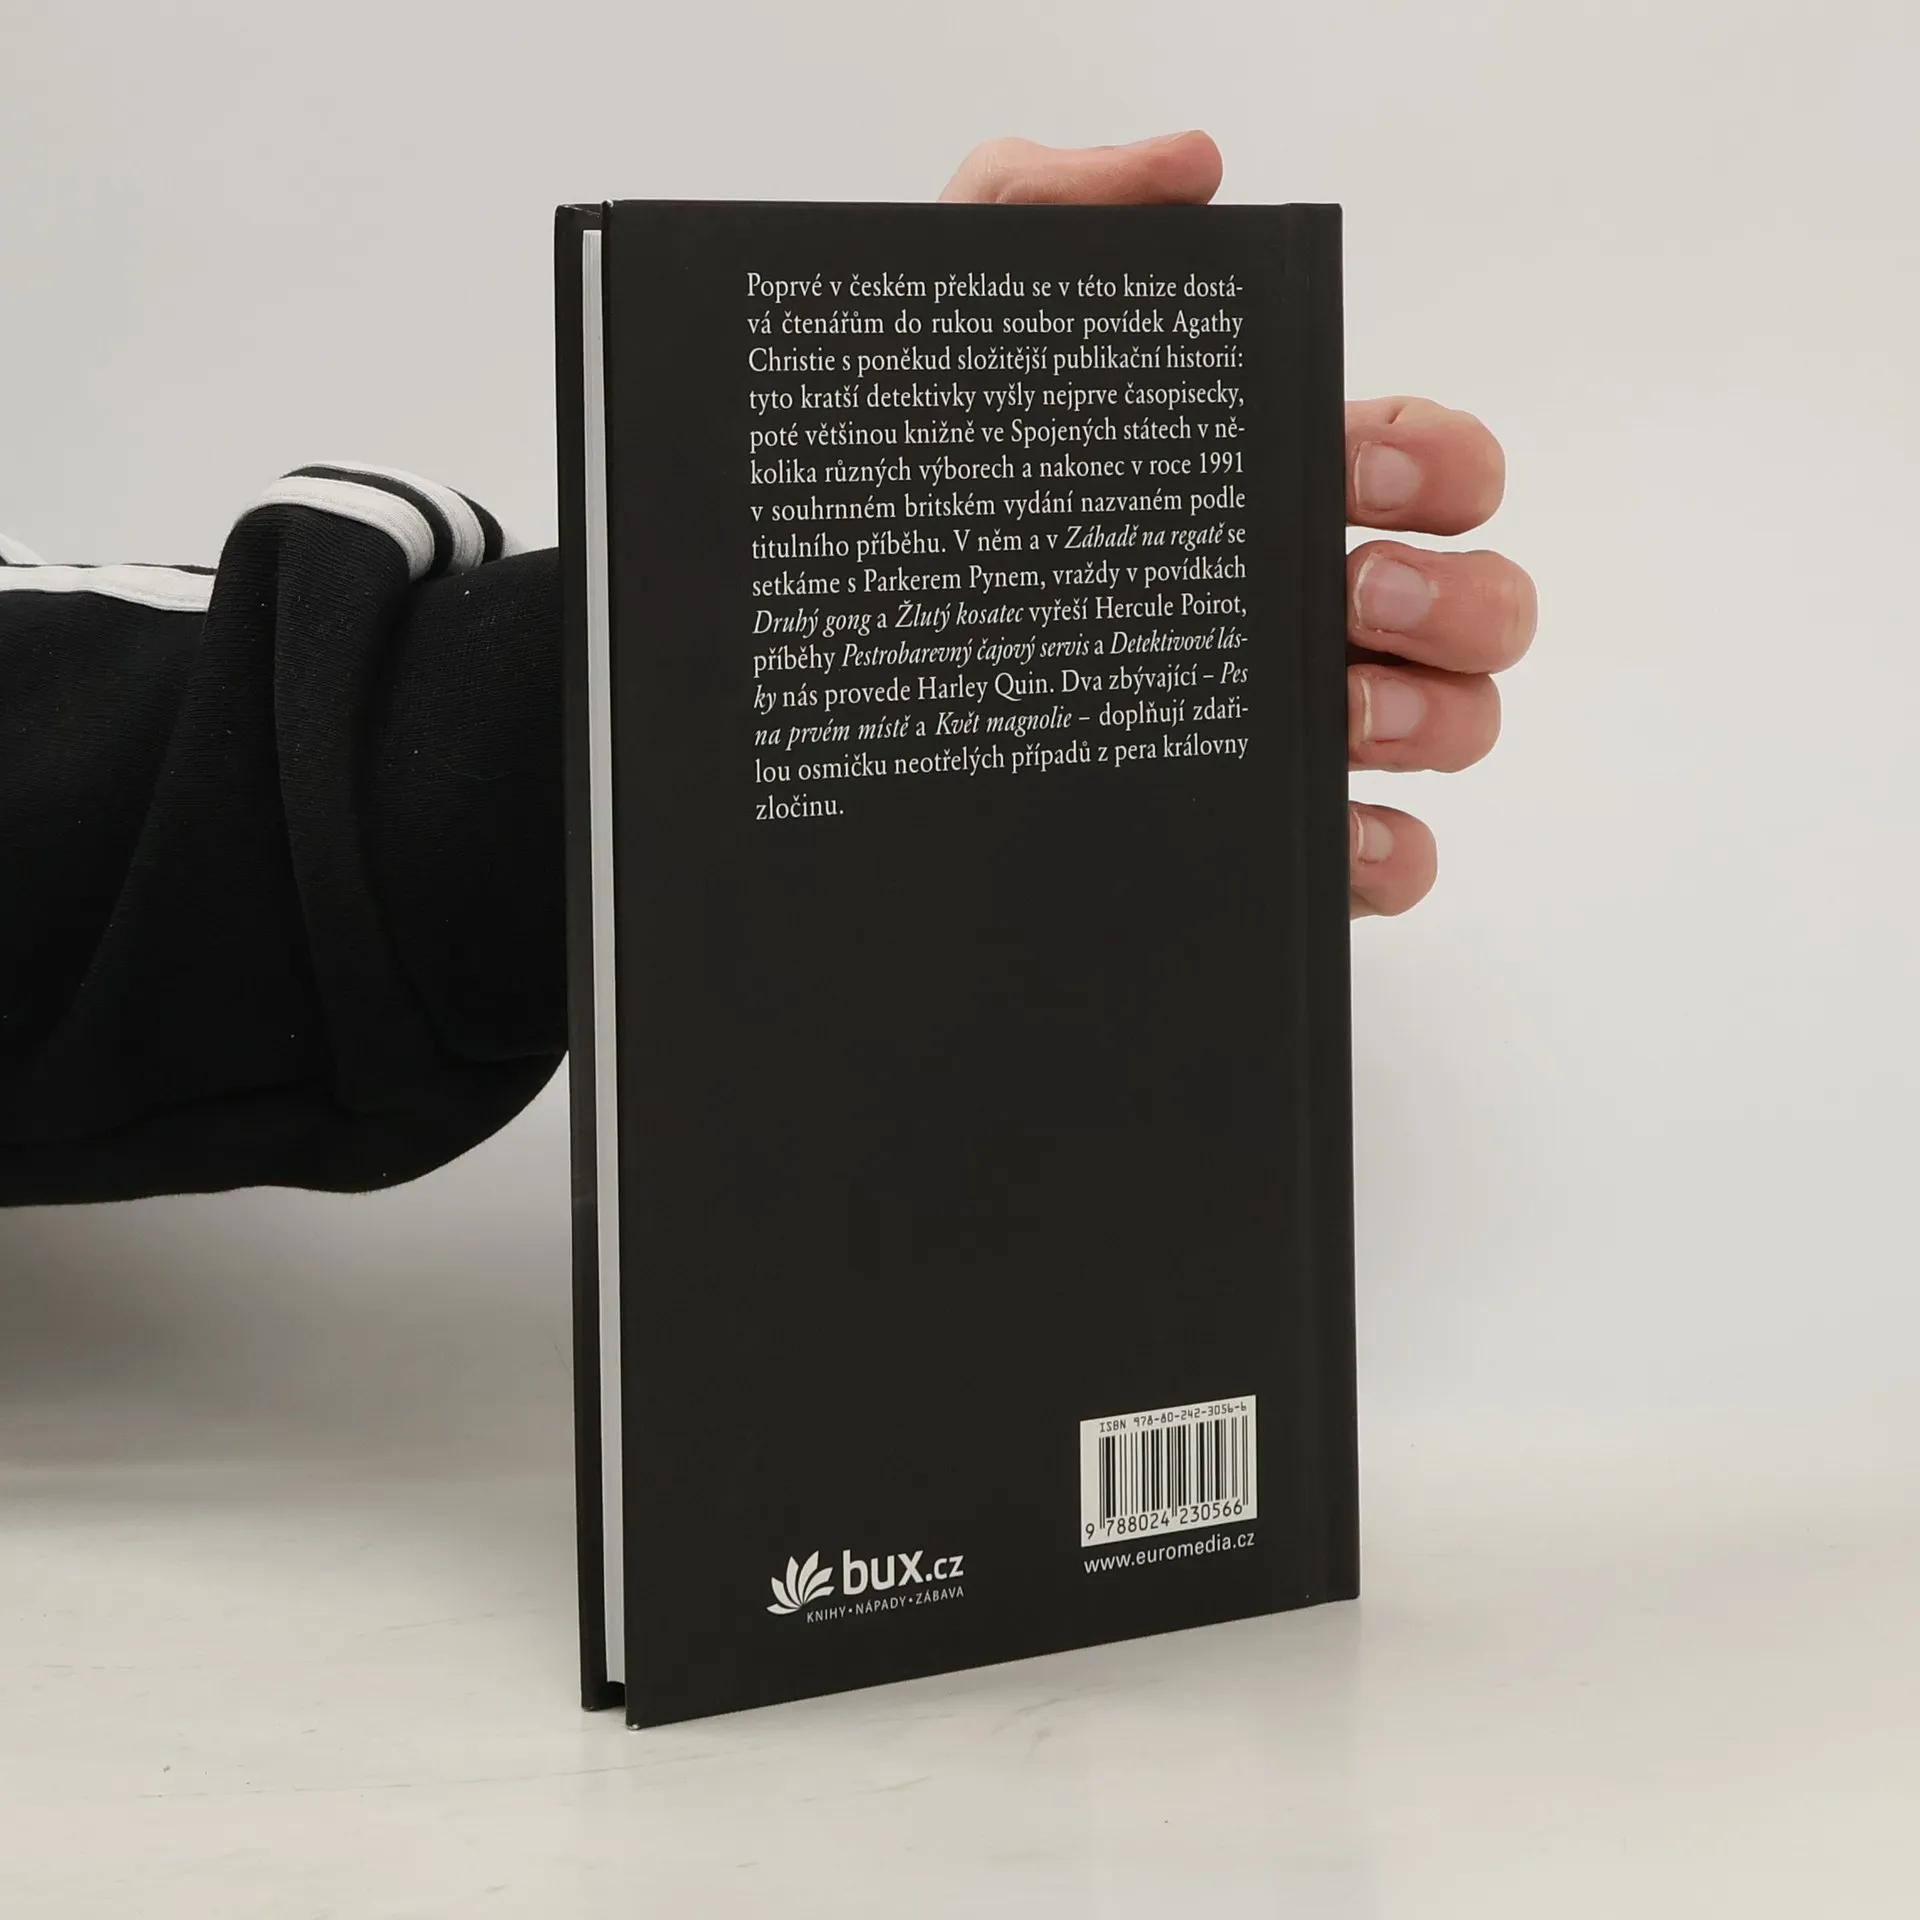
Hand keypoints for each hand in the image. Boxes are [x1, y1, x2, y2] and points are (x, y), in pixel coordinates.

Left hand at [940, 133, 1536, 917]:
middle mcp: (1284, 613)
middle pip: (1474, 602)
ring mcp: (1278, 736)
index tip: (1358, 472)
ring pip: (1452, 727)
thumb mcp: (945, 340)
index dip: (1435, 464)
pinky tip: (1333, 837)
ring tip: (1337, 710)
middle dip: (1461, 595)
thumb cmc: (882, 516)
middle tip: (1356, 593)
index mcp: (1248, 496)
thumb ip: (1046, 210)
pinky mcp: (1249, 843)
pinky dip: (1391, 855)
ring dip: (1438, 718)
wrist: (799, 694)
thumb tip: (1189, 169)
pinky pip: (1380, 863)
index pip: (1419, 467)